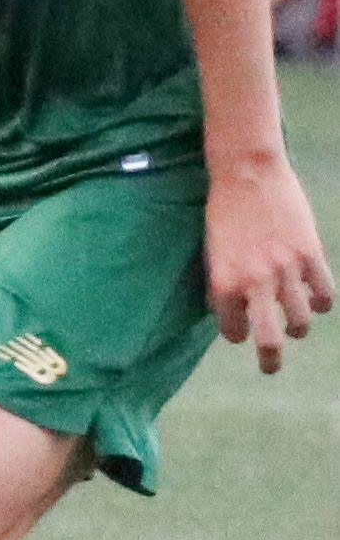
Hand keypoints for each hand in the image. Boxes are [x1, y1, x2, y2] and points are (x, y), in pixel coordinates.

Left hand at [204, 155, 335, 372]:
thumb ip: (225, 281)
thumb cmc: (223, 211)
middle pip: (268, 339)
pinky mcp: (311, 255)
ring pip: (302, 321)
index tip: (239, 331)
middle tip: (270, 367)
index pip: (232, 330)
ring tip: (295, 326)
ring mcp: (285, 270)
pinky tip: (316, 300)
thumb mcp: (213, 251)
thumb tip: (235, 309)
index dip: (236, 333)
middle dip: (270, 358)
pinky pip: (325, 295)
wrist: (246, 172)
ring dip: (299, 328)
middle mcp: (254, 282)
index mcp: (222, 282)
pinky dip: (322, 302)